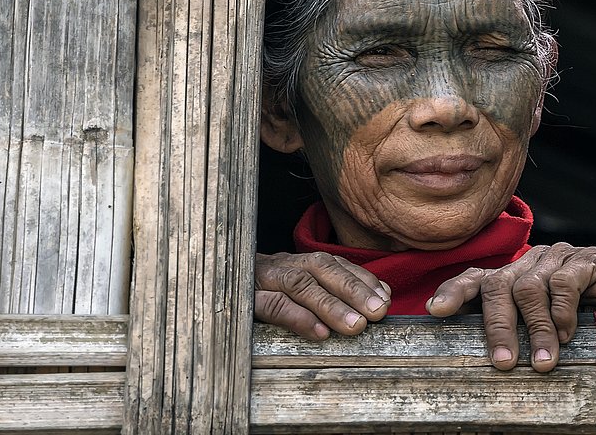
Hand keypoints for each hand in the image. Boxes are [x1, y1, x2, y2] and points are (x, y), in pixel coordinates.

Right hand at [254, 252, 390, 339]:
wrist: (210, 284)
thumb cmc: (263, 293)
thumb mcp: (296, 288)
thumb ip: (332, 289)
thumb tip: (379, 297)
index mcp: (297, 262)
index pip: (335, 264)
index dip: (362, 279)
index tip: (385, 297)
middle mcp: (282, 265)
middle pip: (322, 270)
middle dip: (354, 290)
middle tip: (379, 312)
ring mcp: (261, 279)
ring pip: (299, 286)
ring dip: (331, 305)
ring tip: (356, 326)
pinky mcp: (243, 299)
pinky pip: (271, 305)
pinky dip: (298, 318)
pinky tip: (319, 332)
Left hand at [426, 243, 595, 371]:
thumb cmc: (581, 323)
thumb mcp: (543, 329)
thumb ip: (516, 332)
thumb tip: (491, 361)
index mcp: (516, 274)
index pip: (477, 279)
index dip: (455, 292)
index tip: (436, 311)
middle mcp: (533, 260)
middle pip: (499, 285)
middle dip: (498, 326)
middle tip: (504, 362)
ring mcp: (559, 256)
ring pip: (529, 287)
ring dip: (536, 330)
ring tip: (543, 362)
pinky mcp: (587, 260)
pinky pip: (563, 283)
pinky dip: (562, 312)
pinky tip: (568, 334)